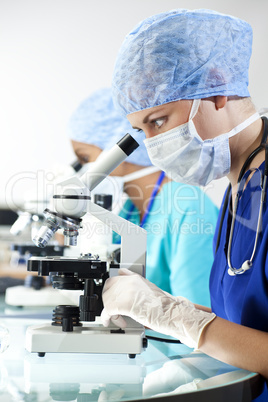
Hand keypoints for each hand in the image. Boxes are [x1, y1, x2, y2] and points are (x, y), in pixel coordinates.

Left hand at [101, 269, 215, 347]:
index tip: (112, 293)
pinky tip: (110, 322)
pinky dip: (108, 318)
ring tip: (119, 319)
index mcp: (137, 278)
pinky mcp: (124, 304)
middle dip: (108, 298)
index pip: (118, 275)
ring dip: (110, 311)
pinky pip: (107, 310)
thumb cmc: (167, 307)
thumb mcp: (152, 292)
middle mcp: (130, 282)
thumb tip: (132, 296)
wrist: (173, 313)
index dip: (113, 286)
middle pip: (109, 286)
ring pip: (107, 298)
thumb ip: (140, 290)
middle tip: (114, 309)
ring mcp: (127, 291)